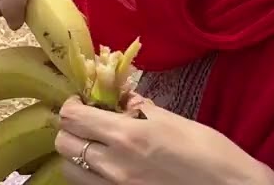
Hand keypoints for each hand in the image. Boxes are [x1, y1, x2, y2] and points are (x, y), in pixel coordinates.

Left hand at [53, 95, 273, 184]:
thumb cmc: (209, 153)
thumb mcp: (173, 120)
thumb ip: (139, 108)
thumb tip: (121, 98)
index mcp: (126, 136)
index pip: (72, 117)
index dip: (71, 105)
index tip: (82, 101)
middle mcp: (113, 165)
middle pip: (63, 143)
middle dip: (69, 129)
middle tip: (86, 122)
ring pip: (70, 170)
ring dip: (76, 155)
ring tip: (94, 146)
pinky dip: (89, 176)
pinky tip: (106, 167)